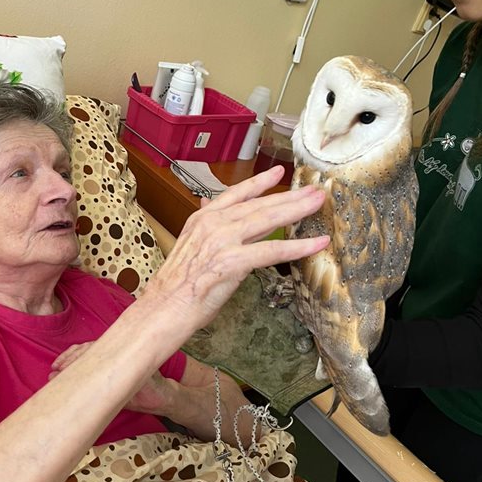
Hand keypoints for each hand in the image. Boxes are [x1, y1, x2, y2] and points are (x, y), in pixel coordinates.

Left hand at [50, 342, 174, 414]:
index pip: (86, 349)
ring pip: (96, 352)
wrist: (161, 398)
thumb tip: (69, 391)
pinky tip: (86, 377)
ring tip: (61, 373)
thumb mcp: (114, 389)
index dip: (69, 355)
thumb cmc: (138, 393)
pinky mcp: (133, 365)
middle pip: (88, 349)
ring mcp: (126, 355)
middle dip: (69, 359)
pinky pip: (113, 363)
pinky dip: (97, 367)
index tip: (54, 367)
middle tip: (54, 371)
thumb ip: (97, 385)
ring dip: (76, 362)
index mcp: (111, 354)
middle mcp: (117, 350)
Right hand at [142, 165, 328, 333]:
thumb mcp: (190, 249)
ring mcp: (222, 241)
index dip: (258, 182)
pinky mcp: (232, 261)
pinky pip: (272, 251)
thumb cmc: (176, 287)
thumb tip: (207, 208)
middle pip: (258, 205)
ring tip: (318, 203)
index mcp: (201, 219)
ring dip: (297, 210)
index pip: (235, 194)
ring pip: (267, 220)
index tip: (277, 173)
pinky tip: (316, 244)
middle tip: (313, 189)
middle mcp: (212, 224)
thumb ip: (206, 230)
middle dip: (289, 196)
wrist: (162, 308)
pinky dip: (297, 247)